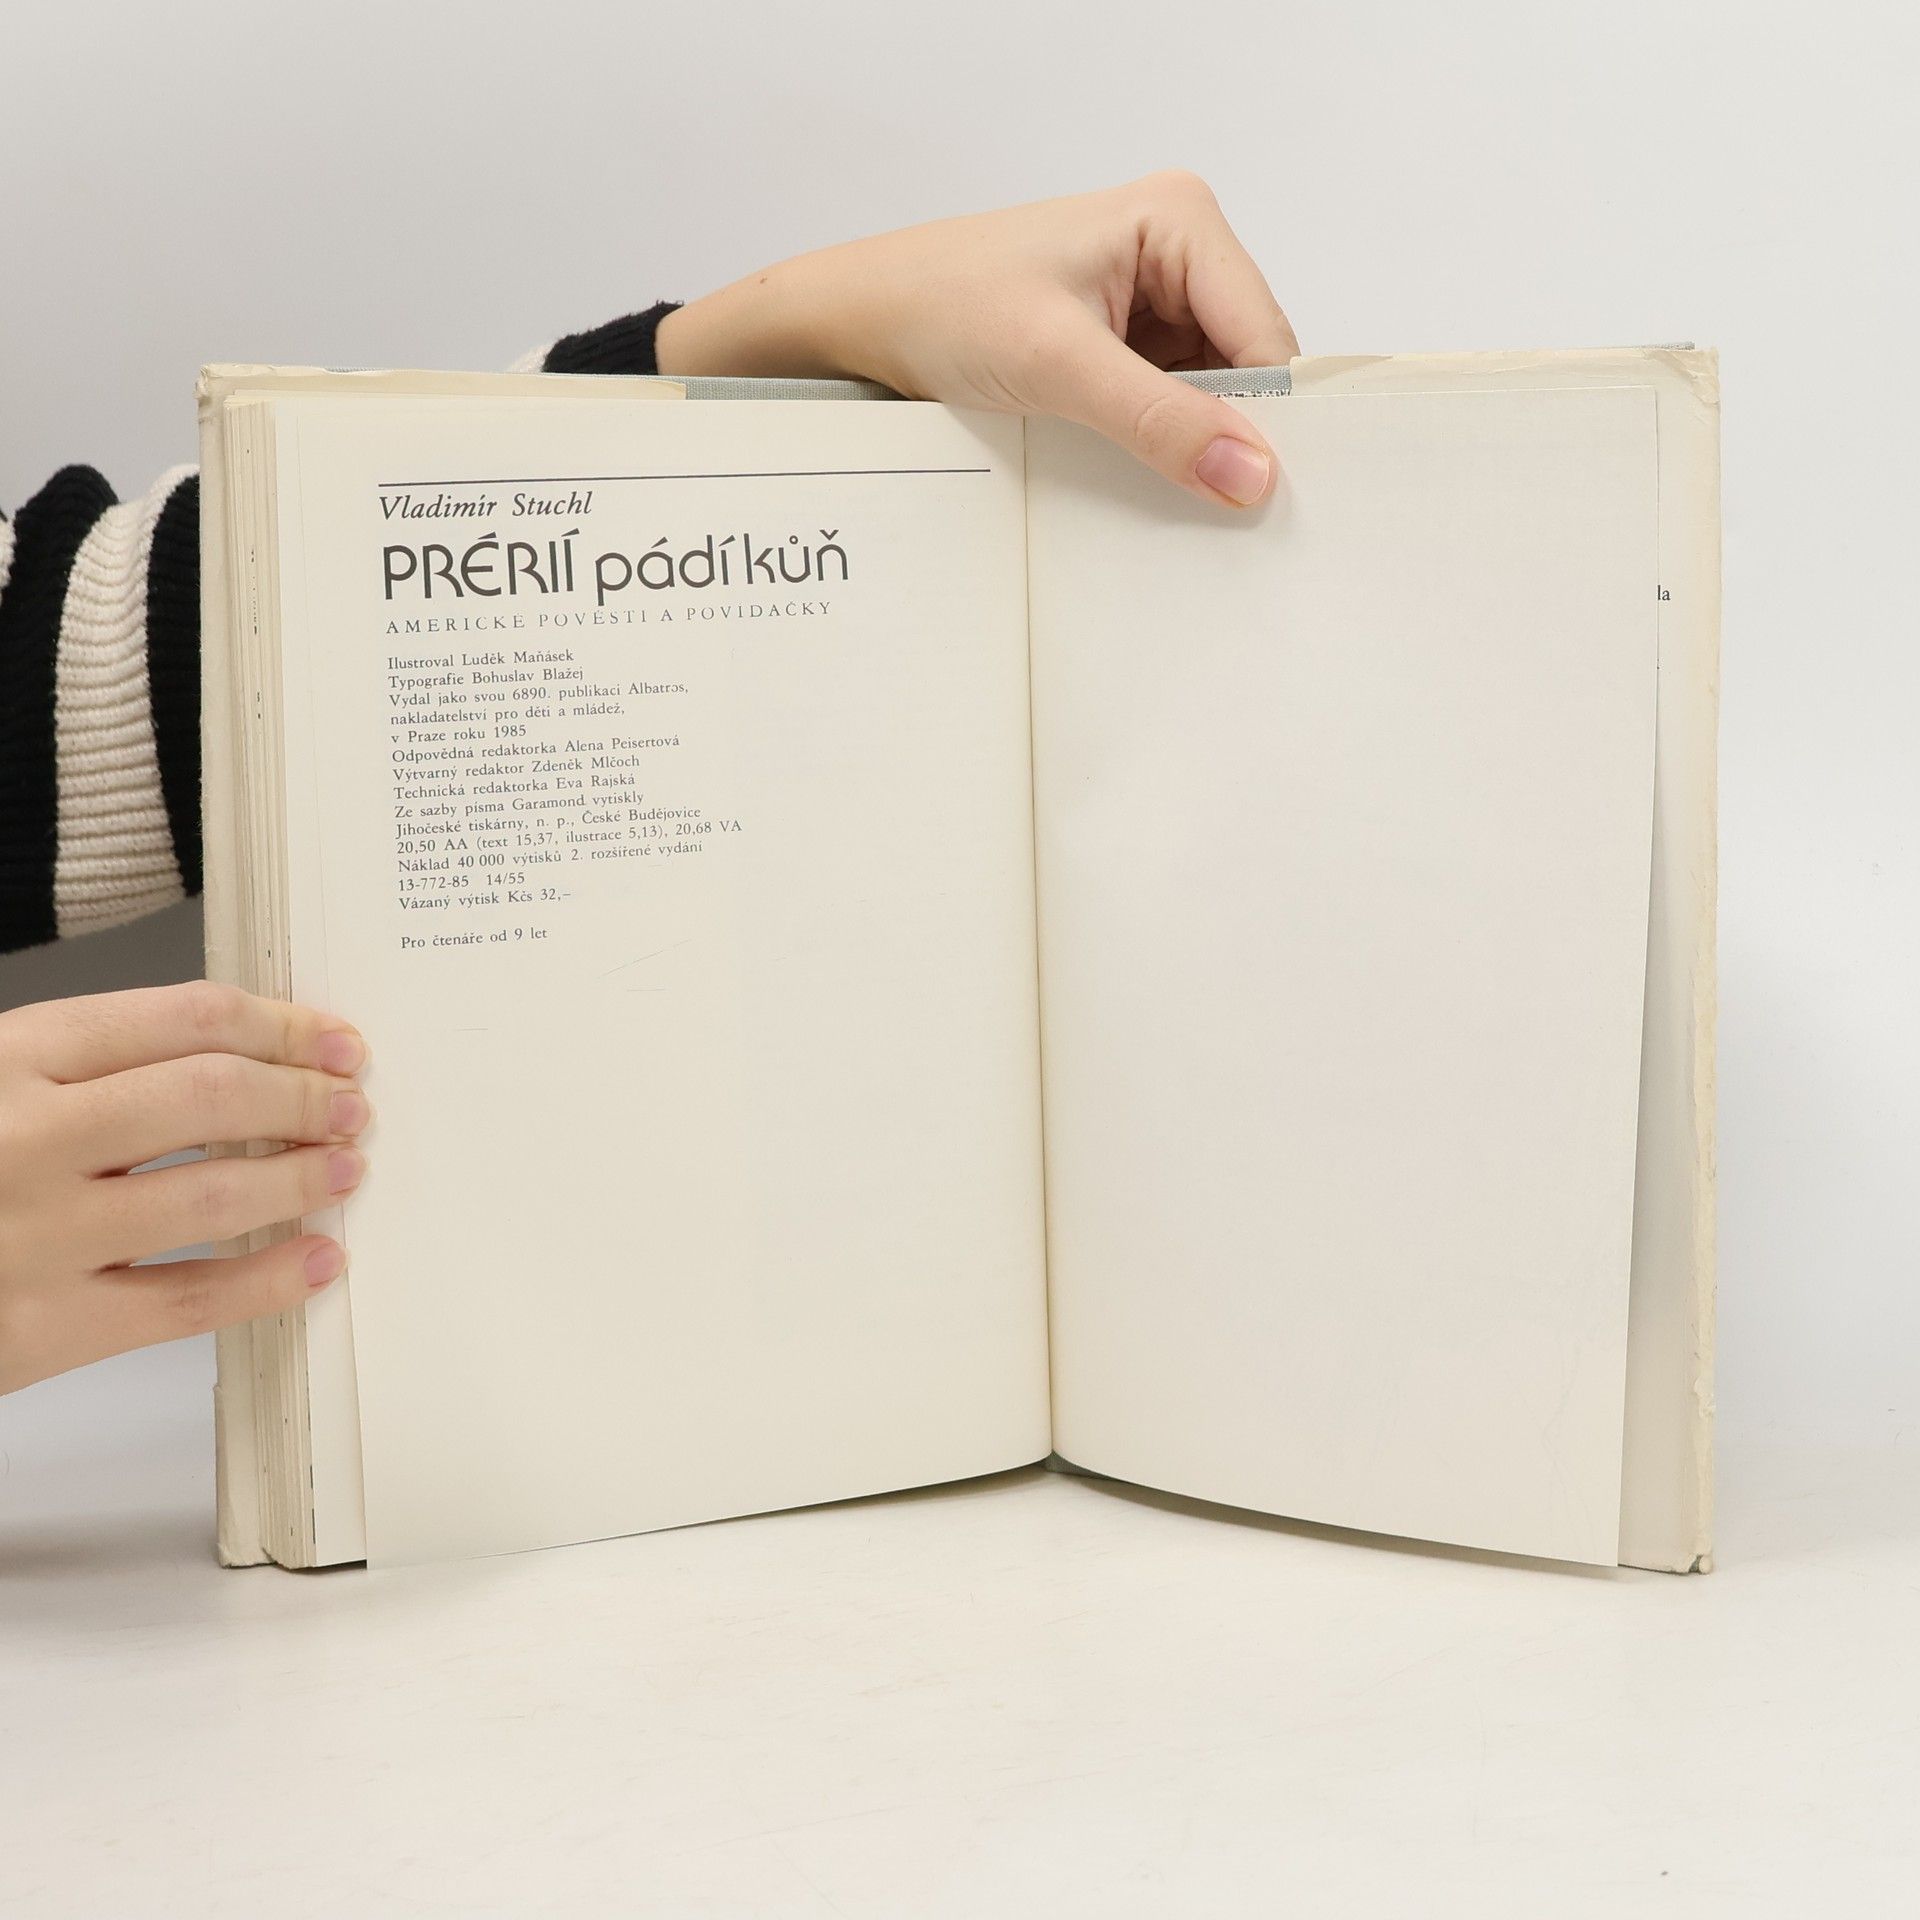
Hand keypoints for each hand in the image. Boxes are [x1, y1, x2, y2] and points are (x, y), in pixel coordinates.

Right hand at [0, 983, 369, 1394]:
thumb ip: (90, 1063)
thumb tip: (242, 1055)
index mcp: (12, 1056)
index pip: (185, 1019)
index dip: (284, 1026)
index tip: (337, 1041)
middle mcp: (27, 1136)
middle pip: (213, 1097)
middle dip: (304, 1097)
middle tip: (353, 1105)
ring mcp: (38, 1235)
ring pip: (213, 1194)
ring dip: (301, 1177)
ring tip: (346, 1169)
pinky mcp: (44, 1327)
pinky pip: (187, 1302)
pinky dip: (268, 1281)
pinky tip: (318, 1260)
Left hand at [656, 171, 1297, 507]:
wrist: (860, 320)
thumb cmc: (941, 307)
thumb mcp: (1057, 367)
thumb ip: (1160, 422)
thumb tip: (1254, 475)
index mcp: (1180, 221)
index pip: (1266, 336)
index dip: (1274, 420)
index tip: (1272, 500)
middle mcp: (1178, 252)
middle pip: (1248, 367)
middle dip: (1236, 436)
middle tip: (1231, 517)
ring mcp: (1151, 301)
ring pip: (1213, 396)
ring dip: (1196, 450)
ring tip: (1182, 504)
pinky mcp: (1121, 346)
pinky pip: (1170, 408)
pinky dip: (1164, 450)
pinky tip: (1149, 485)